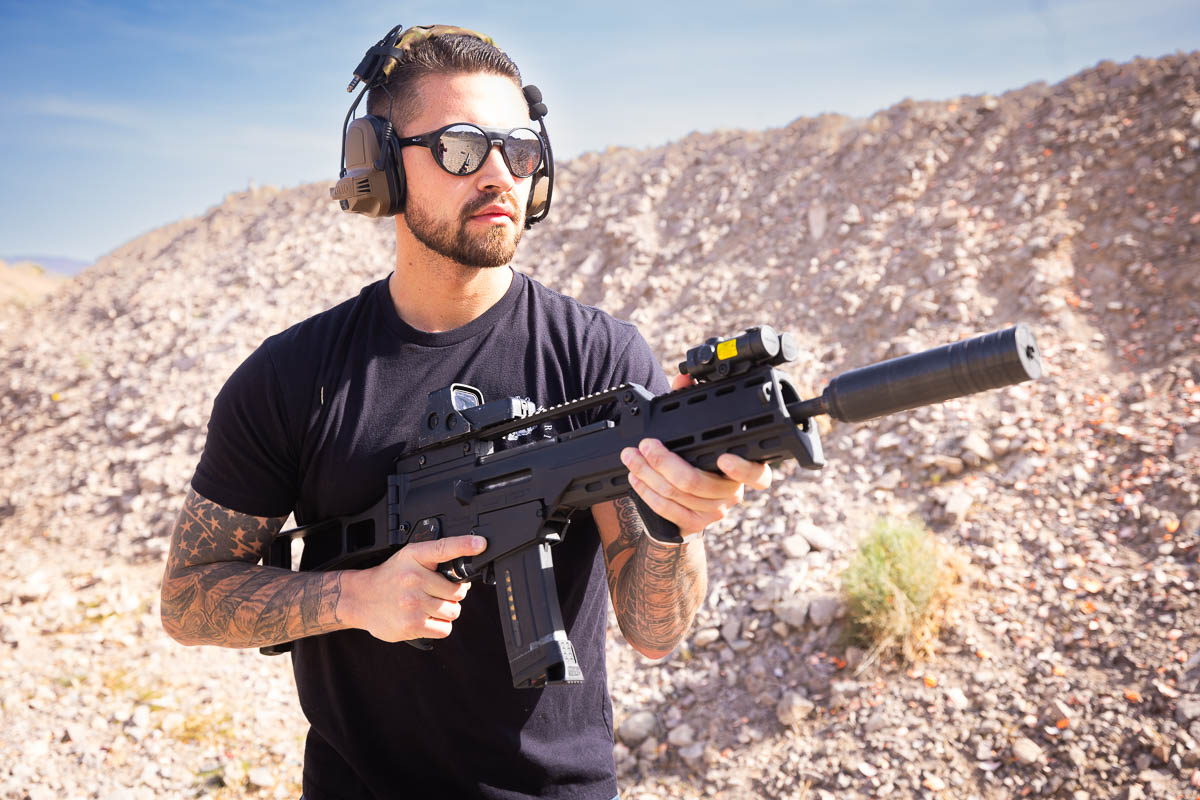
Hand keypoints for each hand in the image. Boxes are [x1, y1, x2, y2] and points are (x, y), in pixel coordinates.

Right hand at [343, 534, 487, 641]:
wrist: (361, 599)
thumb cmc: (391, 578)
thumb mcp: (409, 558)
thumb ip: (435, 559)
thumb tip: (466, 569)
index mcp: (415, 557)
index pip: (444, 547)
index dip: (464, 544)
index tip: (480, 543)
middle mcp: (414, 578)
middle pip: (458, 591)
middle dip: (454, 594)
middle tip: (437, 593)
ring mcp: (413, 603)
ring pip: (453, 611)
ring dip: (446, 611)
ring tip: (429, 606)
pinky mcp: (413, 624)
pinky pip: (445, 629)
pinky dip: (439, 626)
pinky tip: (425, 618)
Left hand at [619, 374, 772, 536]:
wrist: (691, 498)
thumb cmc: (697, 458)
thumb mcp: (696, 431)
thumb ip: (691, 403)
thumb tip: (685, 379)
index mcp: (743, 469)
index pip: (758, 475)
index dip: (743, 469)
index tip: (723, 457)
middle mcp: (732, 493)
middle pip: (699, 482)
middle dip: (665, 461)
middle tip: (645, 445)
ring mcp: (714, 512)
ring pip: (678, 494)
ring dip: (648, 474)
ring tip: (631, 457)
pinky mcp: (694, 524)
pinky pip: (667, 510)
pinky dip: (647, 492)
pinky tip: (635, 478)